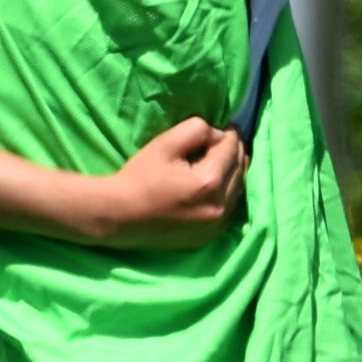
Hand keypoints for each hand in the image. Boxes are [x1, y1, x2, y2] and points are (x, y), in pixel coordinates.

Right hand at [87, 116, 246, 248]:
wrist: (120, 216)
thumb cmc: (140, 177)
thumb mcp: (166, 143)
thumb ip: (198, 130)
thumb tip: (219, 134)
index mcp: (209, 183)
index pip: (231, 150)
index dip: (229, 134)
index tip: (226, 125)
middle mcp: (218, 207)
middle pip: (241, 169)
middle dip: (235, 151)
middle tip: (226, 139)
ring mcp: (215, 226)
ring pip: (239, 190)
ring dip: (235, 171)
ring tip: (223, 158)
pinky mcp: (209, 236)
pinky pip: (230, 209)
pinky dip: (229, 192)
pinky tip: (218, 183)